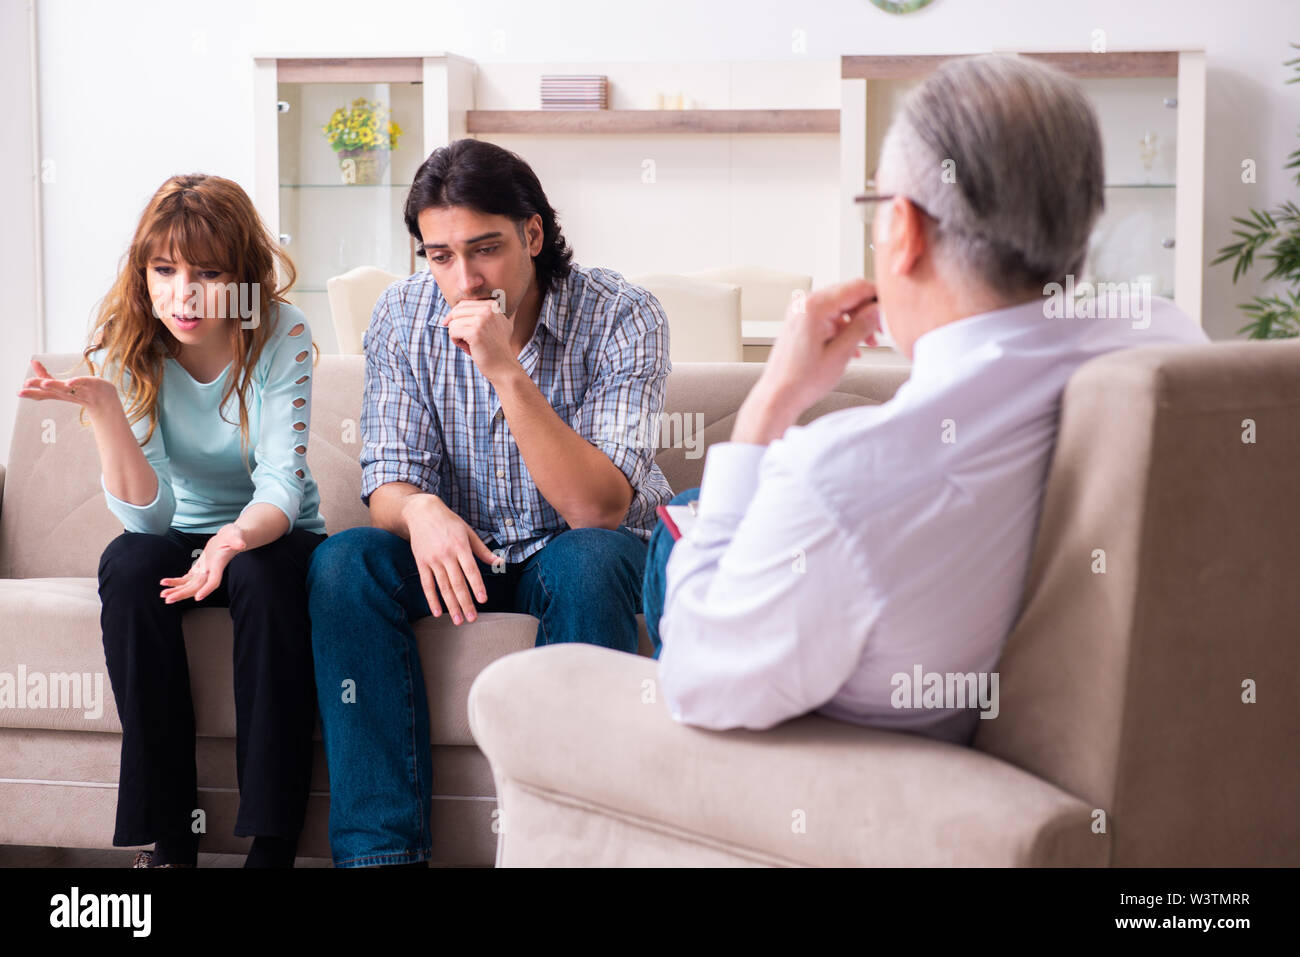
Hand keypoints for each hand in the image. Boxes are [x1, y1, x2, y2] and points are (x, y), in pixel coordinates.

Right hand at [17, 360, 121, 419]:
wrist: (107, 401)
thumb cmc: (82, 392)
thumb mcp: (62, 385)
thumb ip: (47, 376)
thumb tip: (33, 362)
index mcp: (61, 394)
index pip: (45, 393)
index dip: (33, 392)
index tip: (20, 392)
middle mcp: (69, 394)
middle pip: (52, 391)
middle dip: (39, 389)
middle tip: (26, 386)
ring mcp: (82, 391)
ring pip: (66, 389)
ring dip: (55, 385)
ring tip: (44, 384)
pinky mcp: (93, 386)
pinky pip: (84, 383)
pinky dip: (76, 382)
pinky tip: (69, 382)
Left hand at [160, 524, 247, 603]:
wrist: (231, 539)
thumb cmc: (234, 535)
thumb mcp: (236, 535)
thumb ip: (237, 540)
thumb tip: (241, 543)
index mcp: (218, 564)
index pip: (214, 580)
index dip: (206, 589)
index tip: (198, 597)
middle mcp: (211, 571)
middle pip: (197, 587)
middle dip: (183, 593)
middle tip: (168, 599)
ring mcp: (205, 571)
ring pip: (190, 585)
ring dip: (176, 591)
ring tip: (163, 595)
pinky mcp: (200, 569)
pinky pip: (187, 579)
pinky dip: (176, 582)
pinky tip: (165, 584)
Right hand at [403, 494, 503, 624]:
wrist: (422, 512)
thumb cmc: (449, 522)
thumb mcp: (468, 532)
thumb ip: (482, 550)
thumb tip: (499, 563)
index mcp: (460, 546)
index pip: (471, 570)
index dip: (477, 585)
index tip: (483, 599)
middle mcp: (446, 554)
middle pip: (457, 583)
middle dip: (465, 602)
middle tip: (472, 618)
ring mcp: (432, 560)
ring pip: (443, 587)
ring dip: (451, 605)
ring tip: (458, 620)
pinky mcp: (421, 563)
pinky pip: (427, 584)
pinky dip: (432, 599)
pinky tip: (437, 613)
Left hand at [442, 297, 518, 382]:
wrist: (504, 367)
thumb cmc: (496, 349)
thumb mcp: (495, 325)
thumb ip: (483, 314)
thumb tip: (456, 309)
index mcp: (492, 306)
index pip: (463, 304)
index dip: (456, 317)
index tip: (457, 329)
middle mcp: (489, 310)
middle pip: (456, 311)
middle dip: (455, 325)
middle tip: (464, 339)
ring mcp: (482, 320)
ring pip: (453, 321)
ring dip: (456, 335)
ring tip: (468, 345)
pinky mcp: (475, 332)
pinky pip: (452, 331)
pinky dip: (455, 341)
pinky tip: (466, 348)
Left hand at [733, 279, 879, 444]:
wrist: (778, 396)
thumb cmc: (802, 381)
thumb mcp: (840, 354)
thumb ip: (862, 327)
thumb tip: (879, 310)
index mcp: (814, 306)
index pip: (856, 287)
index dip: (878, 297)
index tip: (891, 312)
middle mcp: (805, 302)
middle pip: (848, 294)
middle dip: (867, 311)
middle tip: (882, 332)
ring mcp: (801, 310)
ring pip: (840, 305)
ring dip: (857, 321)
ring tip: (868, 343)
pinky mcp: (800, 320)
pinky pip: (828, 315)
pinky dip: (843, 327)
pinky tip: (852, 346)